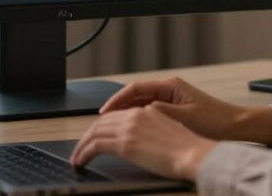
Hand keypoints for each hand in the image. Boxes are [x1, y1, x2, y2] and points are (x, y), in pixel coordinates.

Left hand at [70, 104, 216, 179]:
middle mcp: (136, 115)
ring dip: (82, 145)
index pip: (117, 115)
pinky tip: (80, 161)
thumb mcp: (170, 131)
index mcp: (148, 111)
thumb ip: (153, 130)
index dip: (102, 125)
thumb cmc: (189, 149)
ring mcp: (129, 128)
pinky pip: (95, 145)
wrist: (194, 154)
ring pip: (95, 131)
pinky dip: (84, 153)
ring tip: (77, 157)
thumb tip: (142, 141)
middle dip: (88, 135)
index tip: (95, 136)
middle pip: (102, 121)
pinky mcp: (124, 143)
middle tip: (80, 148)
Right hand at [98, 77, 271, 143]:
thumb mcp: (186, 117)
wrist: (235, 126)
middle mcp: (169, 89)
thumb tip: (142, 111)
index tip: (104, 111)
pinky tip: (129, 129)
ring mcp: (170, 99)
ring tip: (110, 125)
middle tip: (101, 121)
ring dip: (125, 113)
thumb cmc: (215, 120)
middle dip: (117, 107)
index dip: (117, 100)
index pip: (135, 88)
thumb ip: (162, 113)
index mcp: (170, 86)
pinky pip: (148, 112)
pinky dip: (137, 119)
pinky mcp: (173, 110)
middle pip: (135, 95)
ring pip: (140, 104)